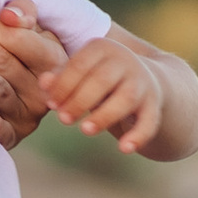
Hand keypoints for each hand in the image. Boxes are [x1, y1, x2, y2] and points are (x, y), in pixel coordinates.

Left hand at [0, 0, 65, 148]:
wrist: (27, 94)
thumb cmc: (24, 53)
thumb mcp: (33, 29)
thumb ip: (24, 13)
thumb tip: (8, 15)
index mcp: (52, 60)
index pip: (19, 39)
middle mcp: (43, 90)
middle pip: (3, 62)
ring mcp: (28, 115)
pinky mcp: (12, 135)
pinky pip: (0, 131)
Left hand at [43, 32, 170, 152]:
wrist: (146, 81)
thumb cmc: (100, 79)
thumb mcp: (80, 73)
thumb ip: (60, 78)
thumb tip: (43, 83)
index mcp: (102, 48)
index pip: (80, 64)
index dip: (64, 85)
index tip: (52, 104)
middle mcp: (126, 60)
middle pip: (102, 80)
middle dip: (80, 101)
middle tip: (63, 120)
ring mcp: (142, 82)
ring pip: (126, 98)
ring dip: (105, 115)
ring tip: (86, 131)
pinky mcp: (154, 104)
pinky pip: (149, 120)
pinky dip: (138, 135)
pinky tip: (125, 149)